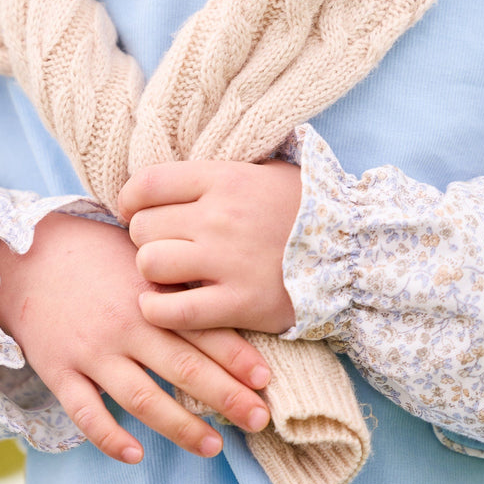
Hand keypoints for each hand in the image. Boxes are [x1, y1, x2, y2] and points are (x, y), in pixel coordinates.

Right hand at [0, 212, 270, 464]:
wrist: (25, 254)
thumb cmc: (93, 253)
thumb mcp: (139, 256)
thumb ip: (175, 280)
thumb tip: (227, 298)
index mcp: (148, 295)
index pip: (201, 328)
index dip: (237, 356)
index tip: (266, 380)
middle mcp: (125, 325)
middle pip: (182, 366)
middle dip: (225, 397)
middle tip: (259, 420)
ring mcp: (92, 351)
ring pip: (141, 398)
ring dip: (179, 425)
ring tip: (212, 447)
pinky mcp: (59, 371)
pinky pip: (86, 412)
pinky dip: (109, 437)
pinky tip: (134, 455)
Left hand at [118, 160, 302, 335]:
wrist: (352, 251)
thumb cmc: (304, 208)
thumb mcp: (264, 172)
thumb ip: (217, 175)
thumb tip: (171, 180)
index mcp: (224, 179)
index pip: (148, 182)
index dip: (131, 199)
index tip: (135, 210)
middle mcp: (219, 216)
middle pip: (143, 226)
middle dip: (145, 237)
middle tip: (162, 245)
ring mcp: (227, 261)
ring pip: (150, 264)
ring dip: (153, 272)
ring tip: (169, 274)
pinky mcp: (238, 303)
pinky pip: (173, 311)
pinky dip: (157, 311)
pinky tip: (162, 306)